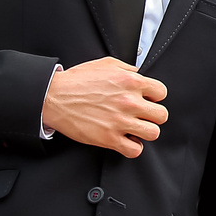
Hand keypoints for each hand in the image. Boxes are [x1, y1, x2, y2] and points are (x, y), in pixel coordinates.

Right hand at [43, 58, 168, 157]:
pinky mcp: (109, 138)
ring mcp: (120, 121)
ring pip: (153, 133)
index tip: (147, 100)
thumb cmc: (76, 81)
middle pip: (161, 115)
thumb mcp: (105, 64)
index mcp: (131, 82)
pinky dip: (132, 147)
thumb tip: (139, 73)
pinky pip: (135, 150)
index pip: (162, 92)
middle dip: (153, 116)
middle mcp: (129, 102)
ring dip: (145, 132)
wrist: (54, 97)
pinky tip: (125, 140)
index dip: (155, 97)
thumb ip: (127, 68)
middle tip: (142, 116)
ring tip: (135, 129)